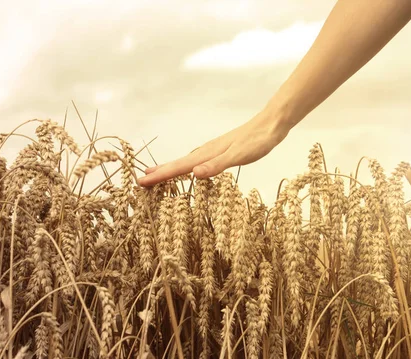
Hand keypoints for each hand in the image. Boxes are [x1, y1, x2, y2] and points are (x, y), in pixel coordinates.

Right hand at [137, 108, 290, 185]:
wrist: (270, 124)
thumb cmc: (256, 141)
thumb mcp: (238, 156)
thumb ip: (217, 166)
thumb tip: (194, 174)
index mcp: (207, 154)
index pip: (179, 167)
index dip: (160, 176)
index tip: (141, 182)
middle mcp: (205, 151)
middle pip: (177, 164)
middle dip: (159, 173)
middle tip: (140, 181)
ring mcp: (211, 150)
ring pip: (184, 162)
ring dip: (168, 169)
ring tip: (154, 174)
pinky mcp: (218, 151)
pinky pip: (194, 161)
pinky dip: (184, 166)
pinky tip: (186, 169)